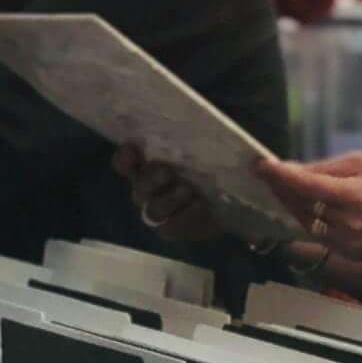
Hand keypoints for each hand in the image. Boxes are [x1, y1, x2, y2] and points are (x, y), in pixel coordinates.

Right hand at [113, 141, 231, 248]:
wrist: (237, 193)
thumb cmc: (216, 161)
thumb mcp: (213, 144)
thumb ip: (207, 136)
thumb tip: (221, 134)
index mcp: (149, 164)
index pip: (125, 162)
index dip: (125, 157)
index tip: (134, 148)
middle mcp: (148, 188)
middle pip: (138, 187)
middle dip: (150, 179)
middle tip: (167, 171)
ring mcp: (160, 210)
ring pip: (152, 210)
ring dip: (168, 200)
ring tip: (188, 191)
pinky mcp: (175, 228)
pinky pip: (170, 228)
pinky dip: (184, 218)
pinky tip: (201, 207)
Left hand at [257, 152, 361, 258]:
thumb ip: (328, 168)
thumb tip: (294, 170)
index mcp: (357, 197)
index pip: (308, 187)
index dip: (281, 176)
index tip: (262, 165)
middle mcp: (350, 225)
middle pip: (302, 206)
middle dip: (282, 188)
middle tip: (266, 173)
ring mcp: (349, 244)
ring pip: (306, 223)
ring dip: (291, 204)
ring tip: (281, 187)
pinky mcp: (349, 255)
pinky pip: (319, 235)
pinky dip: (308, 219)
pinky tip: (303, 205)